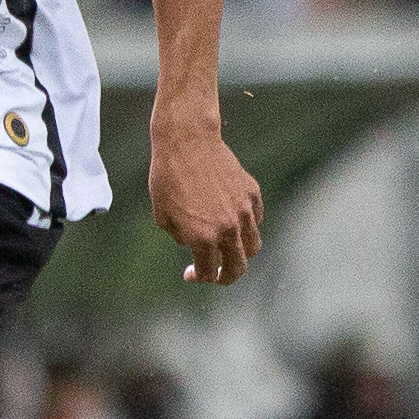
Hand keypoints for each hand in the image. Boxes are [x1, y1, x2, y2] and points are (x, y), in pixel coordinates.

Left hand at [149, 107, 261, 286]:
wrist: (187, 141)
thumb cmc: (167, 177)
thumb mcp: (163, 216)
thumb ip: (181, 237)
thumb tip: (194, 244)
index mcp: (203, 238)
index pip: (208, 272)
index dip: (198, 277)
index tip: (190, 273)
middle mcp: (228, 228)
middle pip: (238, 268)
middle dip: (226, 277)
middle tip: (217, 275)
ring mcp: (244, 210)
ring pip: (253, 245)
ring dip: (241, 253)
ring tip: (228, 248)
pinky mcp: (251, 192)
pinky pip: (256, 219)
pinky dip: (247, 225)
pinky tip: (232, 220)